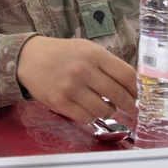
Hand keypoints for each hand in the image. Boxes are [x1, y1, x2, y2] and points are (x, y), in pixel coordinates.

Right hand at [16, 36, 136, 123]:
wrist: (30, 58)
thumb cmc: (63, 53)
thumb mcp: (87, 49)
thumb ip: (107, 64)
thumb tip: (131, 85)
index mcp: (94, 55)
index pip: (126, 75)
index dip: (135, 88)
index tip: (136, 94)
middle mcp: (84, 70)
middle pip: (118, 94)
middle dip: (128, 104)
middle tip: (129, 107)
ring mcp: (71, 88)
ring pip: (103, 110)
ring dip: (109, 111)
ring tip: (105, 107)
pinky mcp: (60, 103)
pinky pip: (86, 118)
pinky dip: (91, 117)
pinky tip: (89, 110)